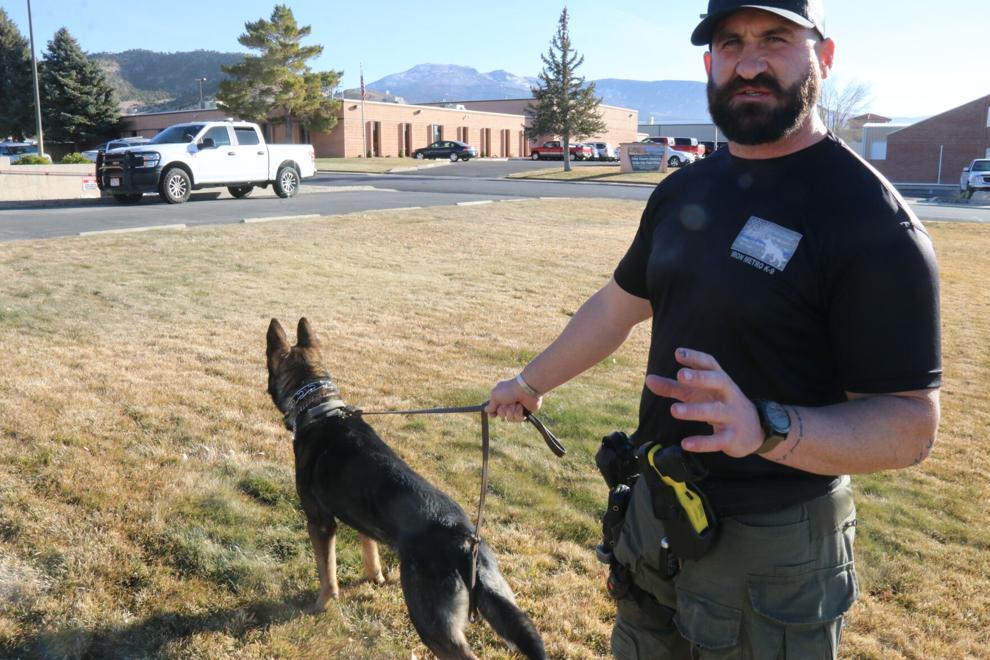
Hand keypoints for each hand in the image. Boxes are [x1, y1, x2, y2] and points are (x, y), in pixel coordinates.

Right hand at [485, 376, 541, 422]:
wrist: (526, 389)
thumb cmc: (509, 390)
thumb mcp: (495, 395)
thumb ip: (490, 405)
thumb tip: (486, 410)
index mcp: (501, 397)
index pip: (494, 410)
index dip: (493, 413)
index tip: (493, 414)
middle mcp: (508, 403)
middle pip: (501, 415)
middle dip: (503, 410)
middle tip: (507, 403)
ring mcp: (517, 408)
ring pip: (510, 418)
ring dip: (511, 411)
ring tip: (515, 403)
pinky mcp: (525, 412)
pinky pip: (518, 419)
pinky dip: (518, 412)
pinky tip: (521, 406)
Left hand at [645, 348, 762, 456]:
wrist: (754, 431)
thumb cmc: (719, 404)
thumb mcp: (697, 394)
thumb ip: (673, 387)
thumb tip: (648, 379)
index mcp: (720, 381)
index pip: (710, 364)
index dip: (695, 358)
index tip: (678, 353)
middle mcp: (728, 395)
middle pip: (718, 381)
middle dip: (700, 378)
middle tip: (680, 375)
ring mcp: (732, 415)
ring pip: (715, 410)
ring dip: (695, 410)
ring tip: (673, 410)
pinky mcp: (732, 437)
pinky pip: (717, 440)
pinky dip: (702, 442)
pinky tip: (685, 443)